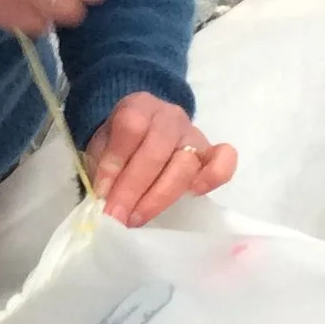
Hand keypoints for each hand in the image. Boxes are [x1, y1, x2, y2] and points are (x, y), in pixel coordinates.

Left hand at [86, 92, 236, 228]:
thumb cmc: (121, 146)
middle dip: (133, 189)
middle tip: (117, 216)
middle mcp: (170, 117)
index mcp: (139, 106)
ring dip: (160, 196)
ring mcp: (194, 135)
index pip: (130, 127)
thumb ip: (102, 169)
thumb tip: (105, 199)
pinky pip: (223, 163)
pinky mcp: (211, 154)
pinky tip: (192, 195)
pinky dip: (211, 179)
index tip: (102, 194)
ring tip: (138, 217)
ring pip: (185, 164)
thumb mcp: (101, 149)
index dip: (115, 163)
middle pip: (156, 151)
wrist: (144, 135)